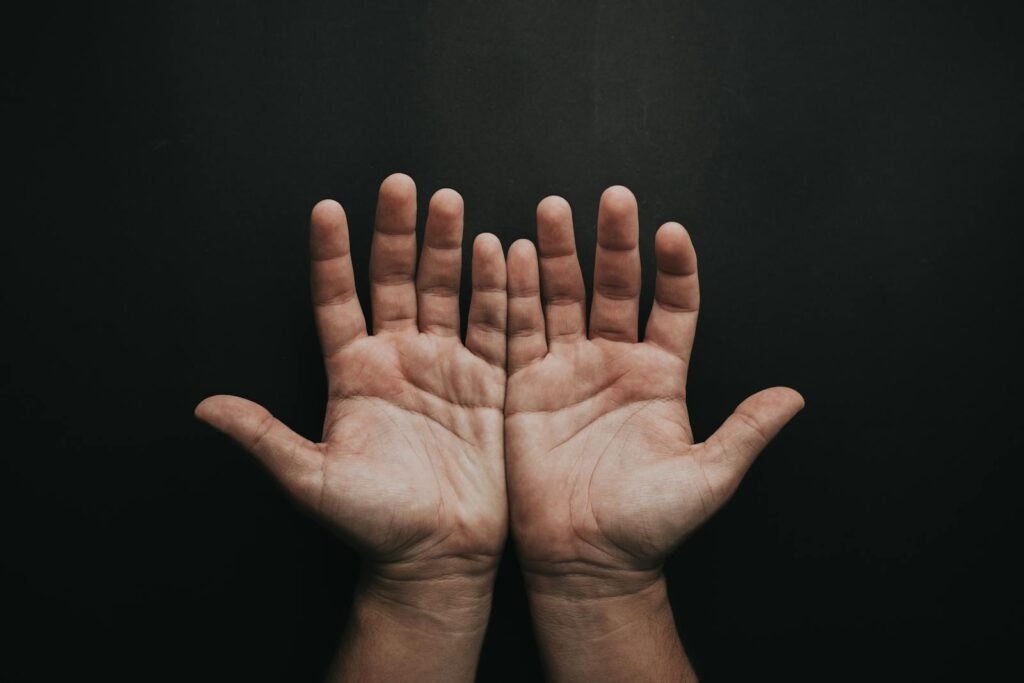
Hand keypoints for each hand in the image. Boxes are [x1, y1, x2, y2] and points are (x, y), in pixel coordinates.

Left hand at [195, 172, 507, 589]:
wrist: (438, 556)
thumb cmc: (373, 524)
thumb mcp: (312, 481)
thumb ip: (265, 438)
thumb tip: (204, 408)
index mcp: (353, 373)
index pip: (337, 300)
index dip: (331, 255)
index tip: (327, 209)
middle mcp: (397, 359)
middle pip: (395, 281)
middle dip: (398, 233)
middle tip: (402, 185)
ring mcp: (444, 367)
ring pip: (445, 292)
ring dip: (446, 248)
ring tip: (448, 203)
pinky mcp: (488, 383)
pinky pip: (492, 326)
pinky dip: (496, 289)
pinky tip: (498, 251)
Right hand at [505, 186, 804, 594]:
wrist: (586, 559)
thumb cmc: (648, 525)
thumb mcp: (708, 478)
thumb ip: (746, 431)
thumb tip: (795, 396)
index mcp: (661, 376)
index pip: (672, 307)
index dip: (674, 269)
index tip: (672, 232)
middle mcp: (614, 363)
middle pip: (615, 288)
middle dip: (613, 243)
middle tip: (612, 198)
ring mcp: (567, 370)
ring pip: (562, 298)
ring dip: (559, 254)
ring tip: (553, 209)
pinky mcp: (525, 387)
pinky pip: (518, 331)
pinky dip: (513, 294)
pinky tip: (512, 254)